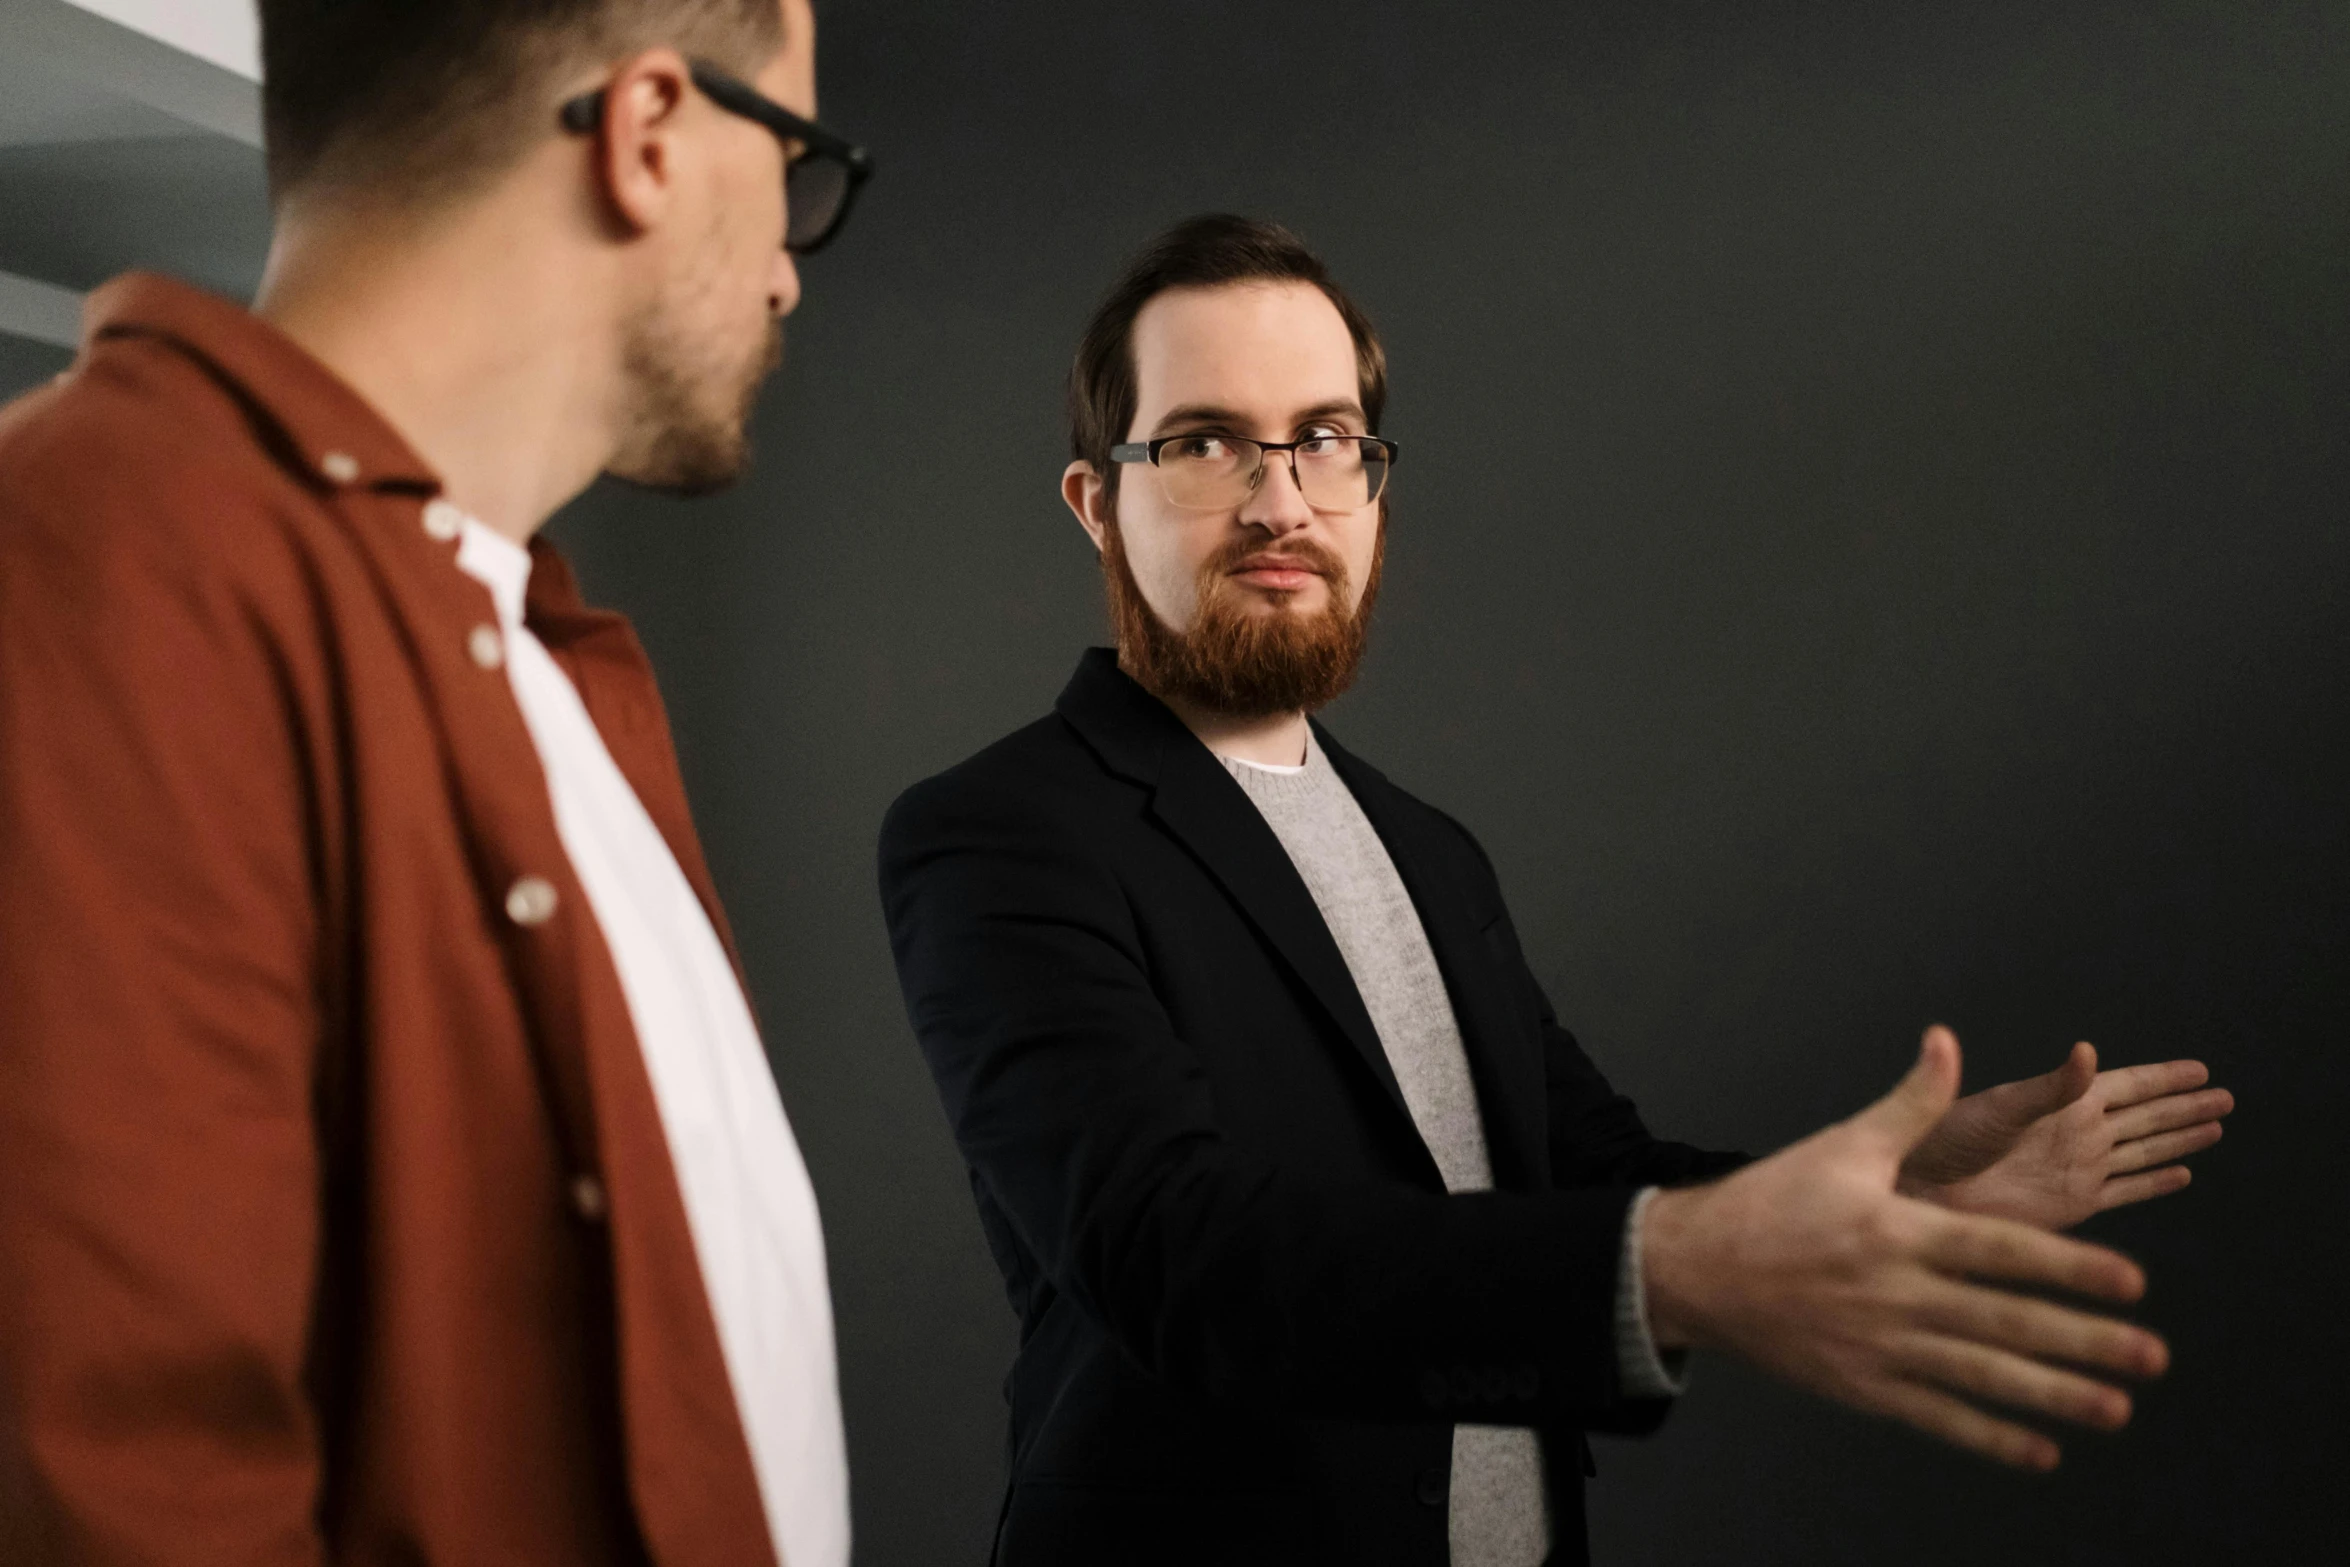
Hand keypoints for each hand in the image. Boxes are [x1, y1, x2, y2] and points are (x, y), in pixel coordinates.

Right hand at [1642, 1027, 2168, 1469]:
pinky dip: (1990, 1437)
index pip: (1999, 1251)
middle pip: (2005, 1321)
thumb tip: (1947, 1040)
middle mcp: (1894, 1293)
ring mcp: (1879, 1346)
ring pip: (1981, 1377)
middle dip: (2084, 1341)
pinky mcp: (1862, 1386)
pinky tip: (2042, 1452)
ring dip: (2053, 1396)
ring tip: (2117, 1408)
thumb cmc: (1772, 1200)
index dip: (2068, 1267)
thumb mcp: (1842, 1144)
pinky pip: (1937, 1416)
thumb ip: (1910, 1103)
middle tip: (2154, 1357)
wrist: (1695, 1268)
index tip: (2132, 1282)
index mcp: (1897, 1229)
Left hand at [1898, 1041, 2233, 1229]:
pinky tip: (2181, 1174)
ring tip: (2215, 1128)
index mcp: (2063, 1103)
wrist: (1918, 1191)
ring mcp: (2077, 1169)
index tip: (2201, 1070)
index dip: (2165, 1079)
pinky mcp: (2072, 1205)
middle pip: (2146, 1117)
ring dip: (2179, 1140)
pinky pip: (2127, 1191)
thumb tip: (2089, 1050)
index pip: (2128, 1086)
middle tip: (2225, 1097)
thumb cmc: (1947, 1140)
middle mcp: (2077, 1133)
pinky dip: (2155, 1182)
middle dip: (2184, 1107)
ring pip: (2144, 1151)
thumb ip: (2052, 1087)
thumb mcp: (2002, 1108)